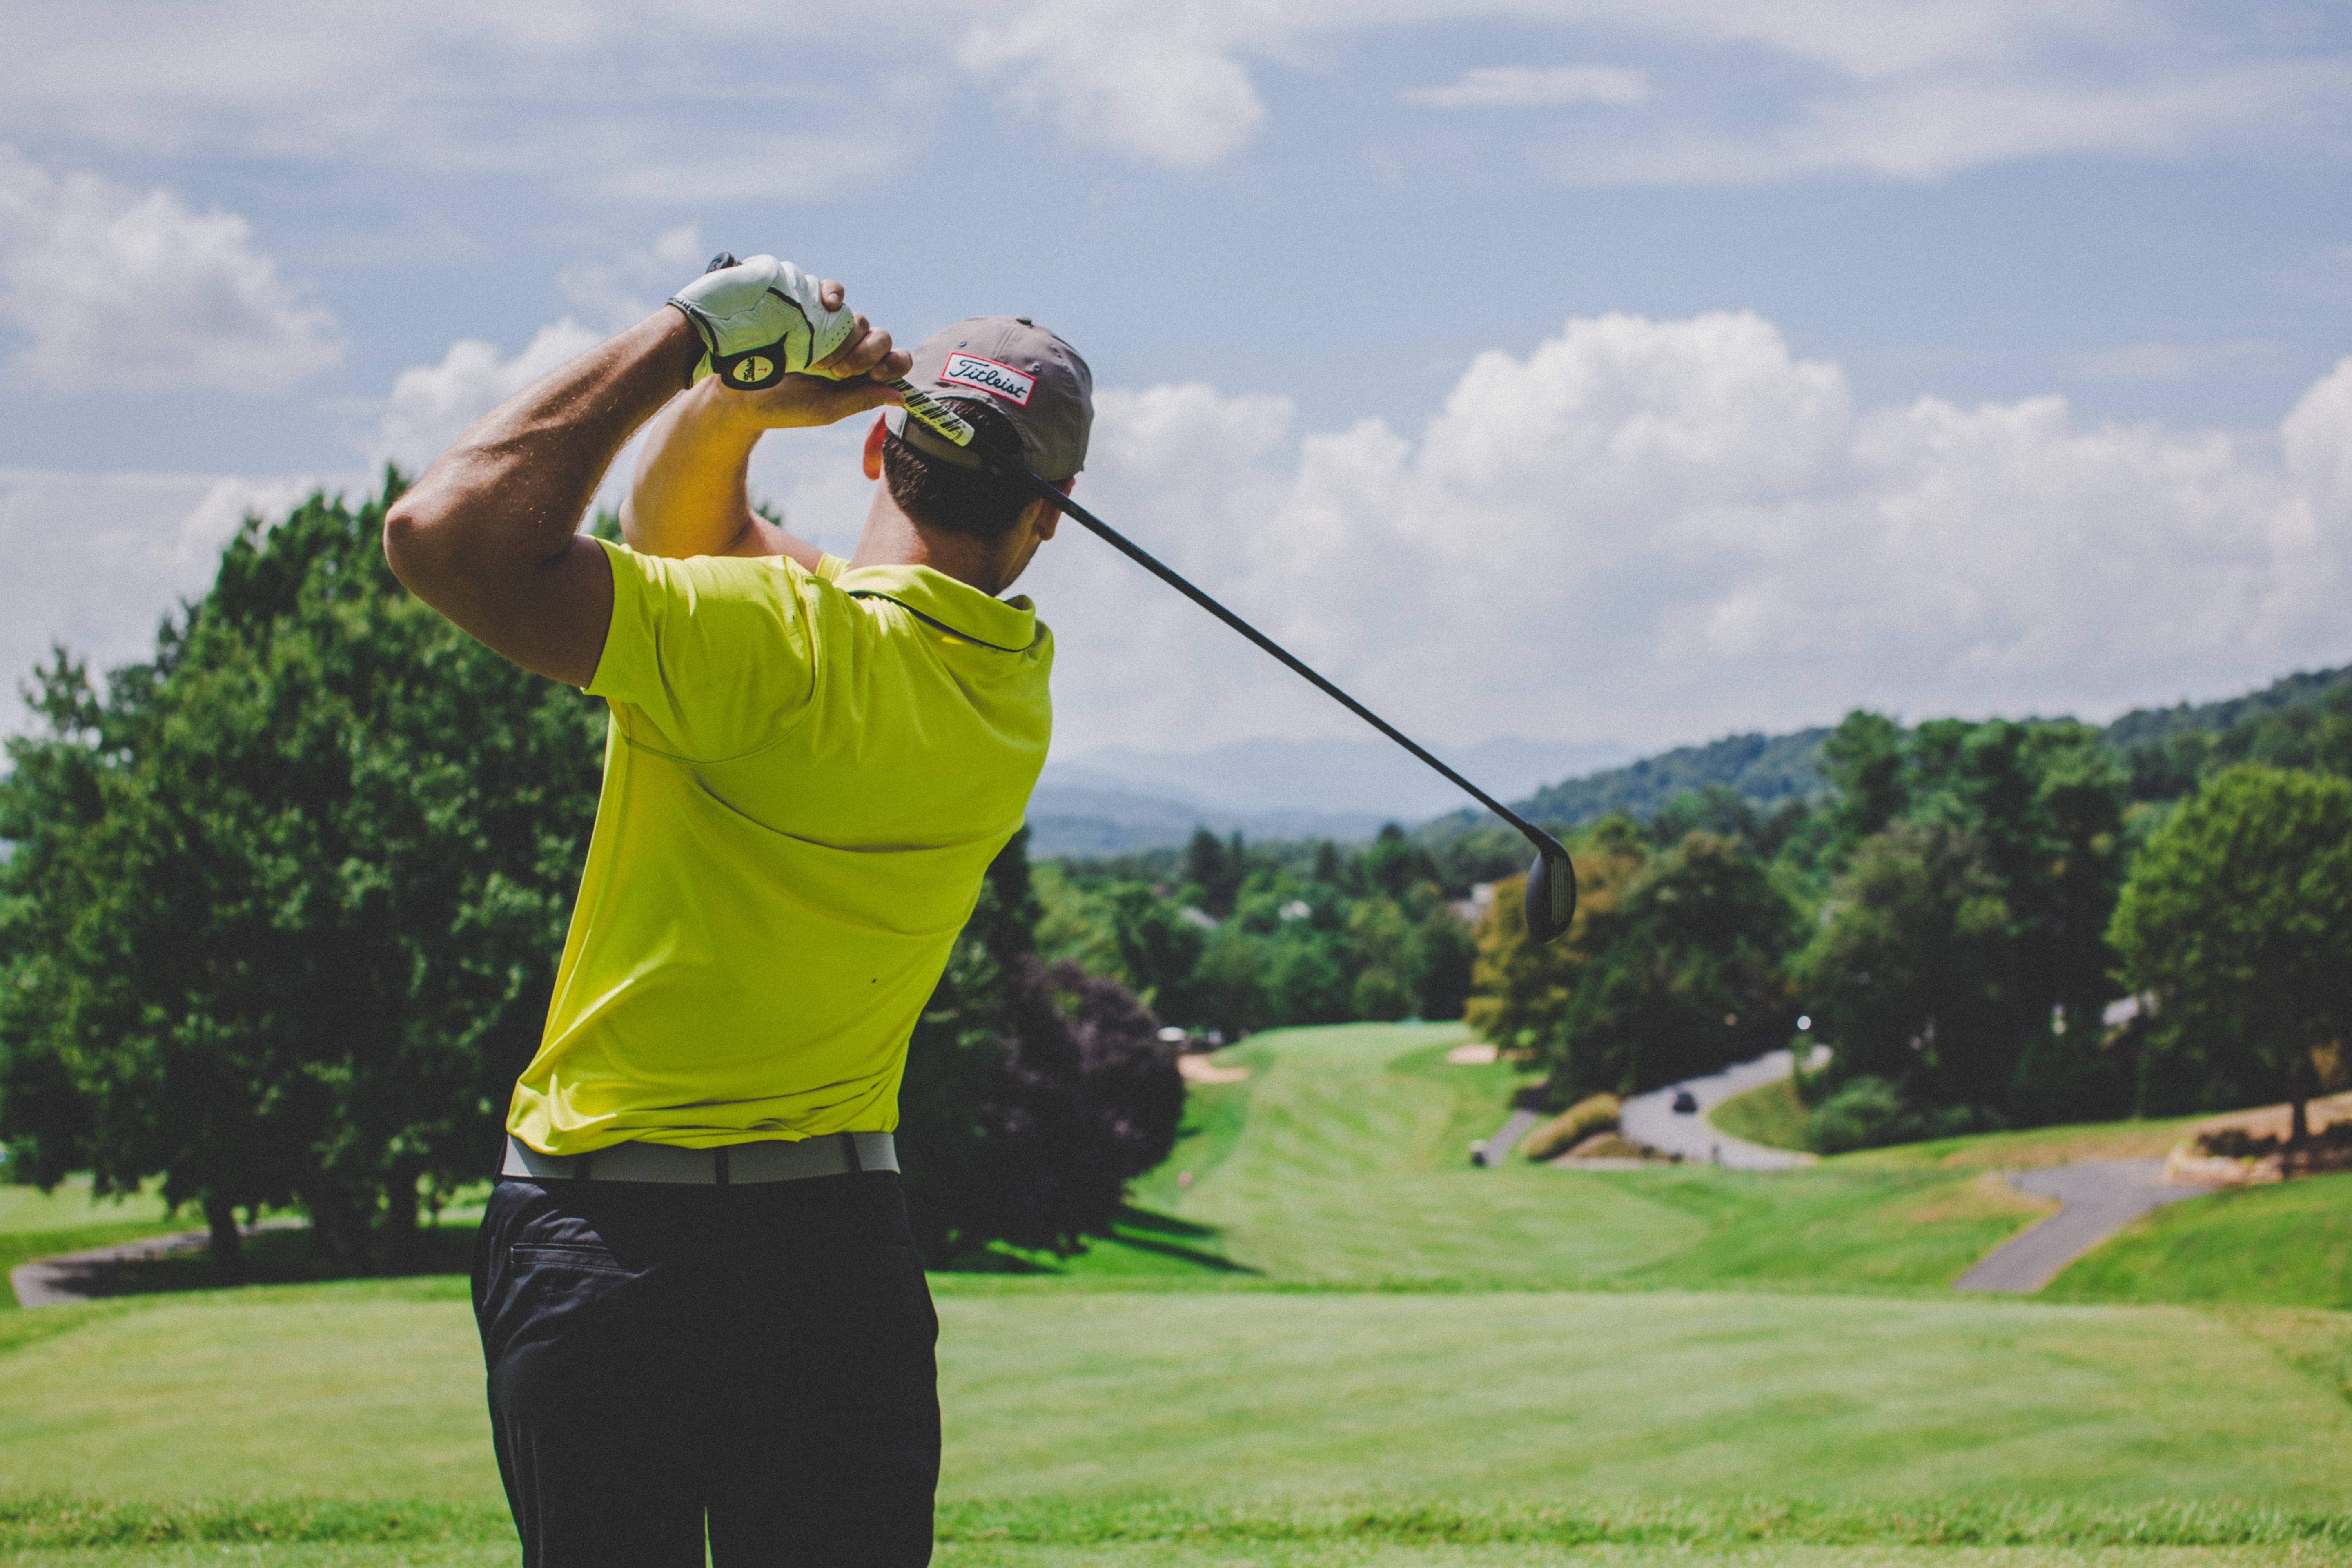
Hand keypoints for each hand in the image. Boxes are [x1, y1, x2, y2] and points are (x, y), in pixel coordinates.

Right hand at [669, 254, 891, 389]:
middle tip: (837, 371)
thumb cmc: (782, 407)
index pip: (895, 360)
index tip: (876, 374)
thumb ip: (862, 400)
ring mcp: (829, 328)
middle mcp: (848, 349)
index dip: (894, 363)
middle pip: (881, 336)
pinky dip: (835, 294)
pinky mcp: (808, 309)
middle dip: (867, 353)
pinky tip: (830, 304)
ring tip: (817, 357)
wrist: (738, 392)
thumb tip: (901, 396)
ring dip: (847, 336)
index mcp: (859, 376)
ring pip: (860, 318)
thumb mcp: (825, 409)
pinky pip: (834, 292)